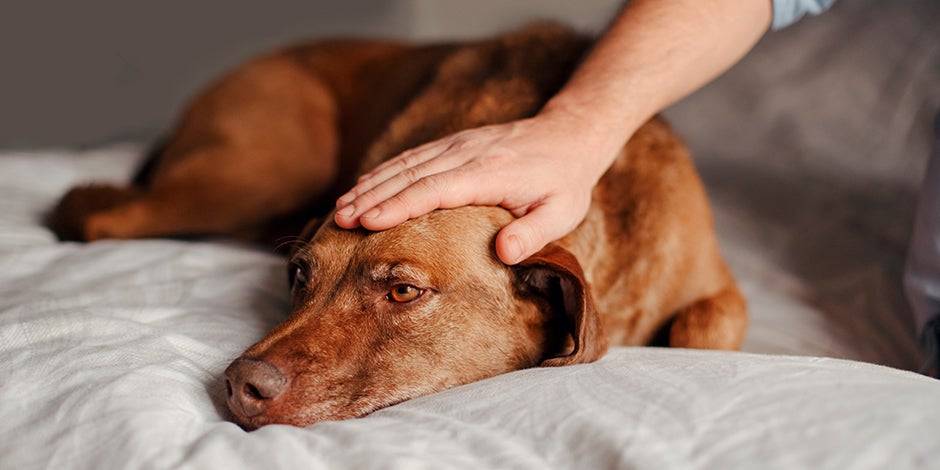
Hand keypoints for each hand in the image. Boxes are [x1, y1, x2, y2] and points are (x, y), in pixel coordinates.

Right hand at [333, 109, 618, 263]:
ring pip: (406, 164)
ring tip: (341, 208)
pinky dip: (385, 172)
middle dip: (372, 197)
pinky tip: (364, 186)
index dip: (399, 206)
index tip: (368, 222)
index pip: (435, 189)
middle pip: (410, 175)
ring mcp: (457, 145)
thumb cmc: (565, 182)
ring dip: (371, 184)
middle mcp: (466, 154)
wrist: (569, 135)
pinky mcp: (454, 143)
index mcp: (489, 174)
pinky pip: (413, 157)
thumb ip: (534, 234)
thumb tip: (504, 253)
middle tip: (340, 220)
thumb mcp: (562, 213)